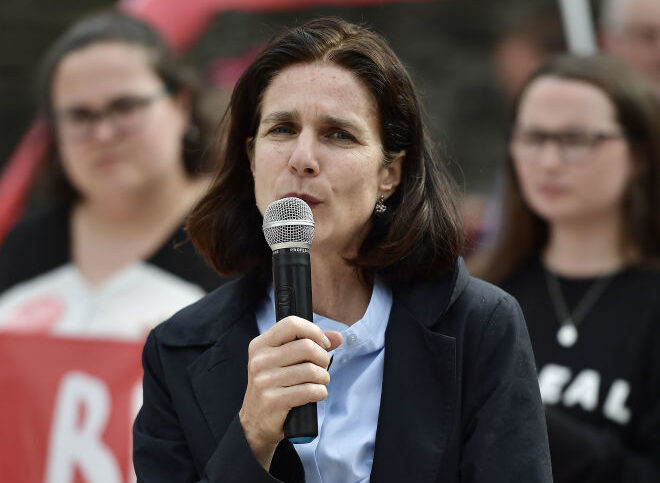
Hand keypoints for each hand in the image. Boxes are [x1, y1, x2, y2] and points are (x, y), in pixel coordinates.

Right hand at [238, 316, 341, 468]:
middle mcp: (259, 360)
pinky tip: (316, 394)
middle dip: (323, 357)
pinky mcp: (273, 400)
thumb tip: (337, 336)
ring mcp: (264, 380)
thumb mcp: (284, 361)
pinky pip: (309, 391)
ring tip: (320, 382)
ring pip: (310, 370)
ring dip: (323, 377)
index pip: (292, 324)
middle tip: (323, 366)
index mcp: (260, 345)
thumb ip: (310, 344)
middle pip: (306, 347)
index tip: (323, 343)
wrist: (255, 422)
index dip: (314, 331)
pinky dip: (320, 392)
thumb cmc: (274, 386)